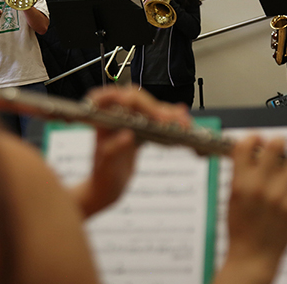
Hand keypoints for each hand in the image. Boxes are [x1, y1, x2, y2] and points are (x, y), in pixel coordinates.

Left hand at [72, 86, 191, 217]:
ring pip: (152, 111)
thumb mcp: (105, 167)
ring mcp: (130, 122)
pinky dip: (171, 124)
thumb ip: (112, 151)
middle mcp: (117, 116)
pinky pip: (157, 122)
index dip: (128, 98)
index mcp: (102, 119)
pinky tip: (184, 125)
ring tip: (185, 123)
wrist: (104, 189)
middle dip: (158, 110)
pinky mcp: (141, 131)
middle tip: (173, 120)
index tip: (142, 107)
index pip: (112, 97)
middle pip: (139, 103)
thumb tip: (127, 135)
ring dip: (170, 116)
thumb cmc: (101, 178)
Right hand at [218, 136, 286, 282]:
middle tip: (282, 146)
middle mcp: (258, 185)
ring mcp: (278, 195)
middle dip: (279, 142)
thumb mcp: (233, 199)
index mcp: (239, 182)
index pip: (245, 146)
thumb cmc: (241, 229)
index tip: (259, 139)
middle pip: (273, 146)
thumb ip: (241, 176)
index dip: (254, 138)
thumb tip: (251, 156)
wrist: (252, 257)